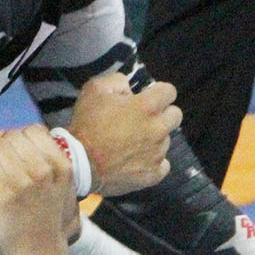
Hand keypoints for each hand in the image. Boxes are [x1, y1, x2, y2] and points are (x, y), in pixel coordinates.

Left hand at [0, 127, 79, 254]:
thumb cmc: (49, 227)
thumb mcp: (65, 192)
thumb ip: (55, 166)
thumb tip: (37, 142)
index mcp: (61, 167)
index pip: (34, 131)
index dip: (20, 139)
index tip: (14, 153)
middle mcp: (42, 170)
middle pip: (11, 136)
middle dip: (2, 146)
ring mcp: (20, 181)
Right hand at [66, 72, 179, 196]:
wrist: (78, 162)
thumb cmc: (87, 124)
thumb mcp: (95, 89)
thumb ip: (118, 81)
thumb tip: (130, 88)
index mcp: (147, 106)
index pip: (169, 92)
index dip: (158, 92)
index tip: (147, 97)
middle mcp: (158, 129)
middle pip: (175, 115)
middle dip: (162, 113)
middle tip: (143, 119)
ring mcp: (157, 153)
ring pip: (166, 140)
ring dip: (154, 138)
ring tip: (132, 143)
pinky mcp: (153, 174)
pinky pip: (163, 165)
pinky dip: (153, 162)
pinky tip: (138, 160)